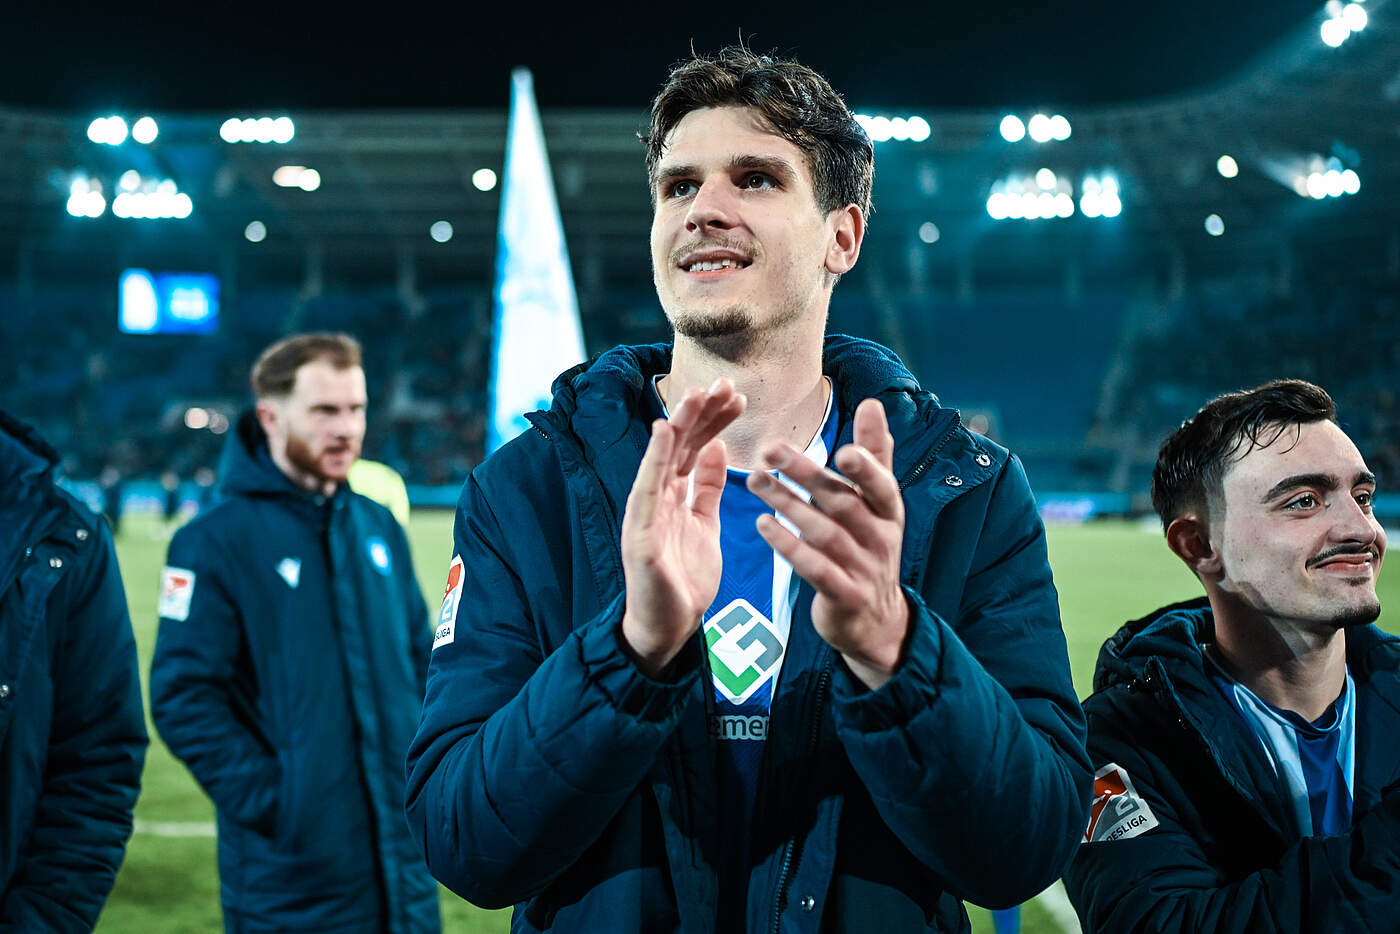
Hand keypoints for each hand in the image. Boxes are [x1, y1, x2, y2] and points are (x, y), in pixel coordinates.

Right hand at [620, 379, 745, 676]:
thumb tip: (716, 448)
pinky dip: (654, 458)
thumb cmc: (684, 579)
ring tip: (696, 392)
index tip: (738, 396)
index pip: (694, 446)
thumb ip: (708, 488)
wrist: (669, 626)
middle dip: (701, 411)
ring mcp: (646, 512)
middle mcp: (657, 496)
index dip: (714, 419)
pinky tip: (664, 431)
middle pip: (679, 443)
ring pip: (661, 457)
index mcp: (674, 494)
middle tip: (724, 383)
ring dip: (679, 422)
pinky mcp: (640, 532)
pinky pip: (647, 489)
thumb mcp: (705, 524)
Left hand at [746, 398, 908, 689]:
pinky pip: (814, 568)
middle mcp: (881, 538)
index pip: (881, 484)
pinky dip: (789, 546)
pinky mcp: (843, 595)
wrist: (874, 619)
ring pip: (824, 533)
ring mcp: (863, 569)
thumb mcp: (878, 503)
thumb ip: (875, 455)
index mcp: (889, 511)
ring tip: (754, 481)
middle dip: (807, 475)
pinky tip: (763, 523)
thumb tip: (872, 403)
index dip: (866, 468)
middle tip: (769, 450)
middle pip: (843, 503)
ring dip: (788, 504)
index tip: (842, 449)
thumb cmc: (869, 546)